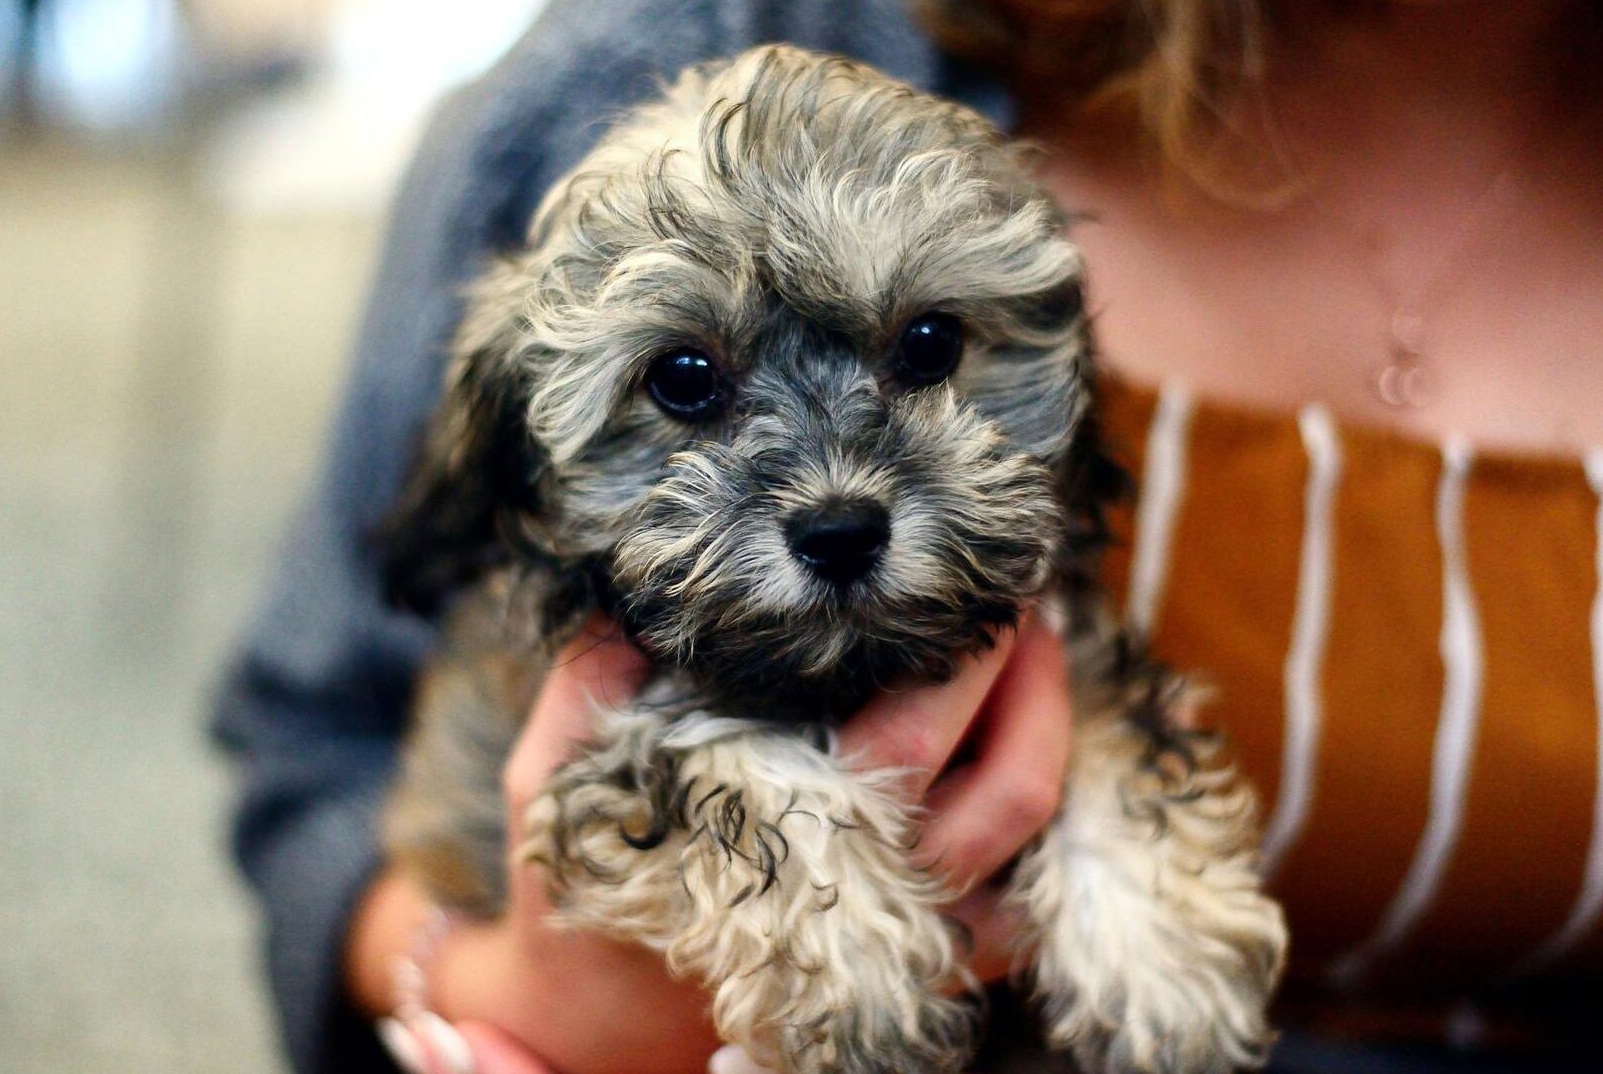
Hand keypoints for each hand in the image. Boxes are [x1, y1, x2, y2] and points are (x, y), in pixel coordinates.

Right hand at [348, 613, 1074, 1072]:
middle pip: (1008, 776)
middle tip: (1017, 591)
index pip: (916, 732)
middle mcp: (879, 896)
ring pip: (1034, 828)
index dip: (967, 654)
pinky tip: (1024, 739)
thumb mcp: (550, 789)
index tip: (969, 574)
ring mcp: (921, 943)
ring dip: (1052, 724)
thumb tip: (629, 600)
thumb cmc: (583, 902)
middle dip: (1029, 667)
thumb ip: (584, 690)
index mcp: (793, 838)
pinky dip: (1046, 813)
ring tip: (1035, 644)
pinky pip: (1029, 890)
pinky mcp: (940, 971)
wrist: (602, 1034)